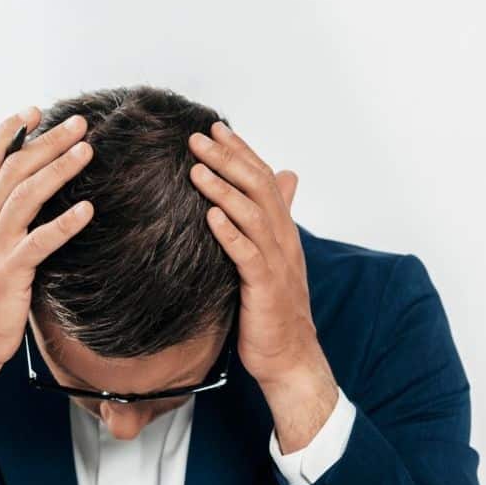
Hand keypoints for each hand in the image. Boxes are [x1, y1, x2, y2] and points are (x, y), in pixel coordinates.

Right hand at [0, 107, 95, 435]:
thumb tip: (30, 196)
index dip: (7, 130)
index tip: (33, 110)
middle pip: (12, 168)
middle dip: (46, 140)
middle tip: (79, 122)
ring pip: (26, 195)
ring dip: (58, 168)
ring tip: (87, 150)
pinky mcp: (9, 272)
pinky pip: (40, 240)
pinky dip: (65, 223)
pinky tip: (87, 209)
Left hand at [188, 122, 337, 451]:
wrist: (288, 355)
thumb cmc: (272, 309)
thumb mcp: (269, 261)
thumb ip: (267, 226)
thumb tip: (272, 192)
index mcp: (282, 230)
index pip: (263, 178)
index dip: (241, 152)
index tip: (216, 128)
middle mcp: (283, 239)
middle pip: (258, 187)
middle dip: (228, 159)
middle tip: (198, 138)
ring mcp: (276, 262)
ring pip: (252, 215)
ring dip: (223, 189)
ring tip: (196, 169)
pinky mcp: (264, 287)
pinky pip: (247, 254)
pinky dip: (229, 233)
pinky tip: (210, 216)